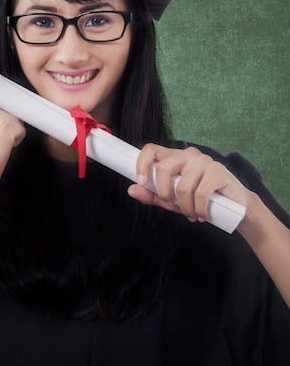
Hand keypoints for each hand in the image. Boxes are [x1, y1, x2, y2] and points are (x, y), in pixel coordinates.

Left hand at [127, 144, 252, 222]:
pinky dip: (198, 210)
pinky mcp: (217, 170)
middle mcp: (187, 154)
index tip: (140, 182)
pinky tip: (201, 215)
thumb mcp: (171, 199)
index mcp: (173, 157)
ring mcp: (203, 160)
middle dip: (164, 193)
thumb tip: (131, 190)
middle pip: (163, 168)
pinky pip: (200, 193)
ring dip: (185, 207)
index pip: (151, 149)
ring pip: (182, 186)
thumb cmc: (199, 199)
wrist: (233, 205)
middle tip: (171, 206)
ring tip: (191, 214)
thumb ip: (152, 195)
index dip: (141, 164)